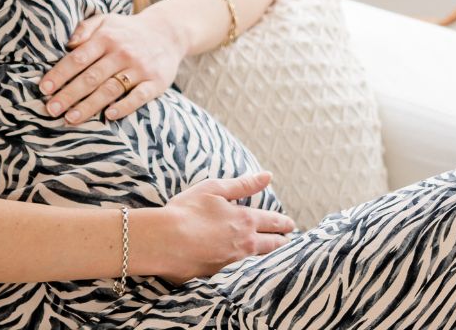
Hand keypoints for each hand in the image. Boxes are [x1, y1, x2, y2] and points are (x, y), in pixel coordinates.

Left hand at [39, 10, 184, 123]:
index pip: (78, 58)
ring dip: (89, 105)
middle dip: (69, 94)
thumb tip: (68, 44)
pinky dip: (124, 106)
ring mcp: (140, 67)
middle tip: (51, 110)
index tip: (44, 89)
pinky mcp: (156, 81)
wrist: (169, 32)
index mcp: (107, 37)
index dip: (60, 74)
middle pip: (91, 76)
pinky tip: (108, 115)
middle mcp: (122, 52)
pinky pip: (139, 96)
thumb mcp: (107, 20)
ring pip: (111, 89)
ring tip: (70, 118)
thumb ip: (85, 28)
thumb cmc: (128, 31)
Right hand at [157, 171, 296, 284]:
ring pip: (260, 261)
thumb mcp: (214, 189)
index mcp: (244, 220)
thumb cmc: (186, 211)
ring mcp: (233, 264)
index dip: (283, 223)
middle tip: (289, 241)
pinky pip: (243, 275)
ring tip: (276, 257)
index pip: (272, 222)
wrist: (164, 241)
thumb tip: (267, 176)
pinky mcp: (220, 278)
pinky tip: (252, 274)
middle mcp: (244, 244)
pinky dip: (251, 272)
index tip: (291, 225)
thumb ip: (243, 184)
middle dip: (282, 241)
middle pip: (272, 244)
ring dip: (271, 258)